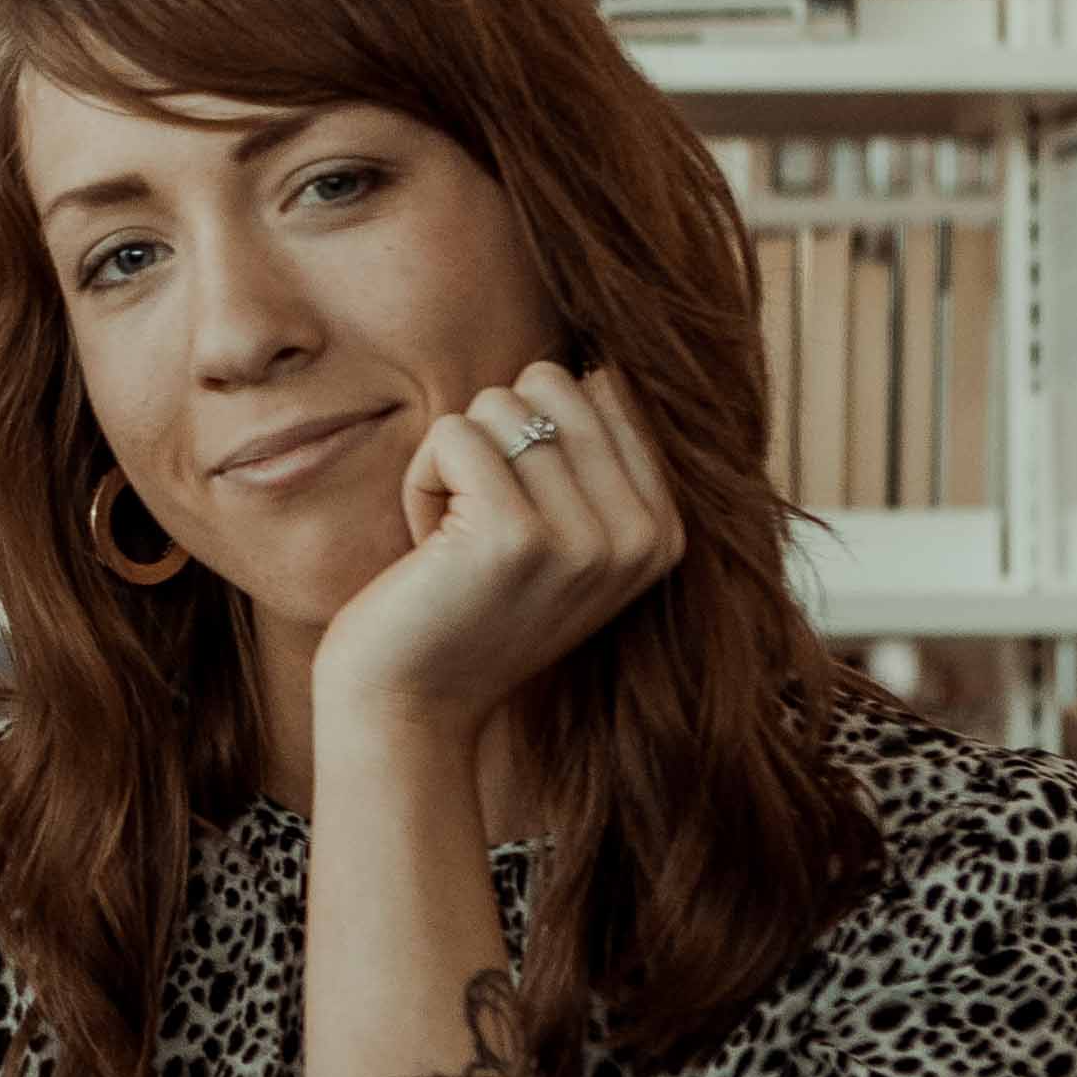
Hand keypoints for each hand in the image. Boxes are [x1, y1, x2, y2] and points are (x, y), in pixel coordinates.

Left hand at [304, 361, 682, 756]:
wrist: (412, 707)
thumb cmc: (468, 605)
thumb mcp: (561, 537)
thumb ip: (592, 462)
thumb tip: (599, 369)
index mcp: (664, 531)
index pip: (603, 391)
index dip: (534, 438)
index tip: (521, 519)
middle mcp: (640, 537)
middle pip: (551, 384)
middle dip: (493, 442)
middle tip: (479, 525)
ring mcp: (585, 538)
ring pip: (498, 405)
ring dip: (453, 466)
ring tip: (456, 542)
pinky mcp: (515, 535)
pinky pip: (454, 434)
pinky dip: (422, 481)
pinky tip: (430, 550)